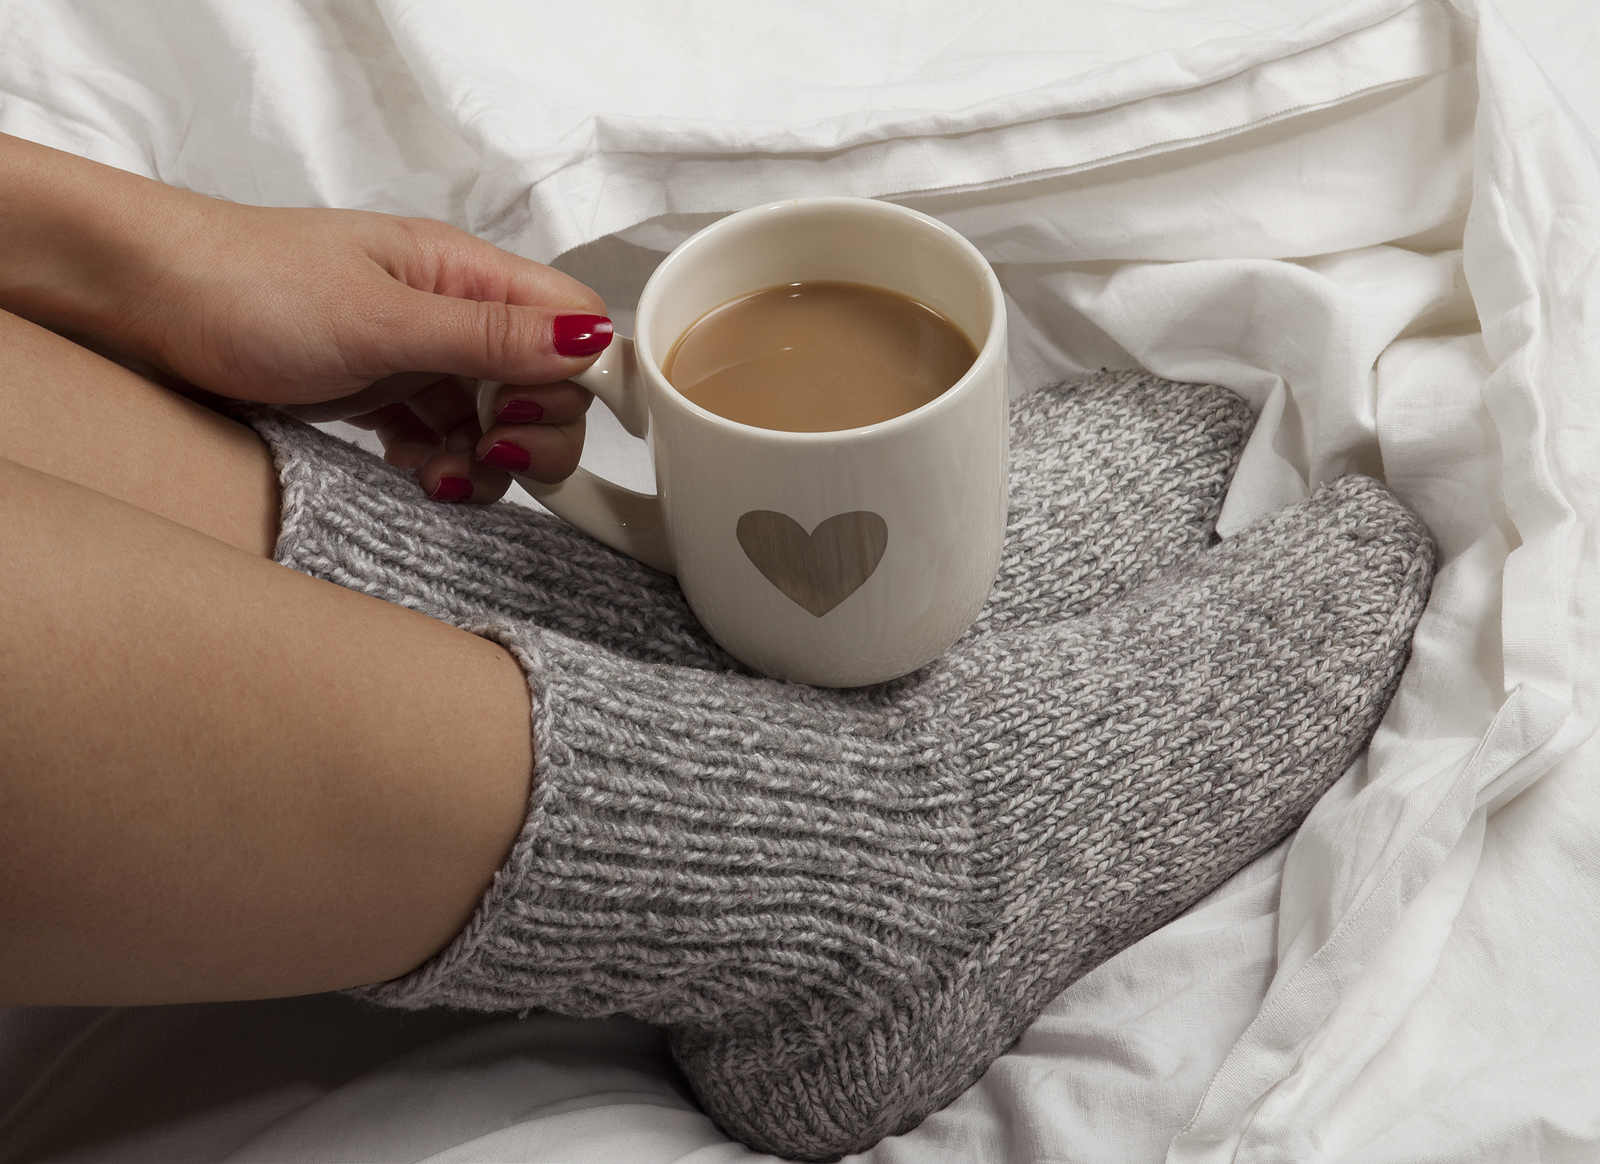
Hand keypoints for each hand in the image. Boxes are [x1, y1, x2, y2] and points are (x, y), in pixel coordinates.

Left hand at [127, 201, 611, 502]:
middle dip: (531, 433)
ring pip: (496, 422)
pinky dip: (442, 467)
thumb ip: (488, 337)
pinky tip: (413, 473)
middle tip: (487, 453)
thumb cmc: (242, 284)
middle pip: (544, 384)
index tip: (531, 419)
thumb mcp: (378, 319)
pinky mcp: (381, 394)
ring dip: (484, 462)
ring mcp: (416, 356)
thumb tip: (588, 342)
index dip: (576, 379)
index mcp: (463, 271)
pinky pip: (444, 440)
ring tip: (438, 476)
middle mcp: (450, 311)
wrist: (139, 301)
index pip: (572, 321)